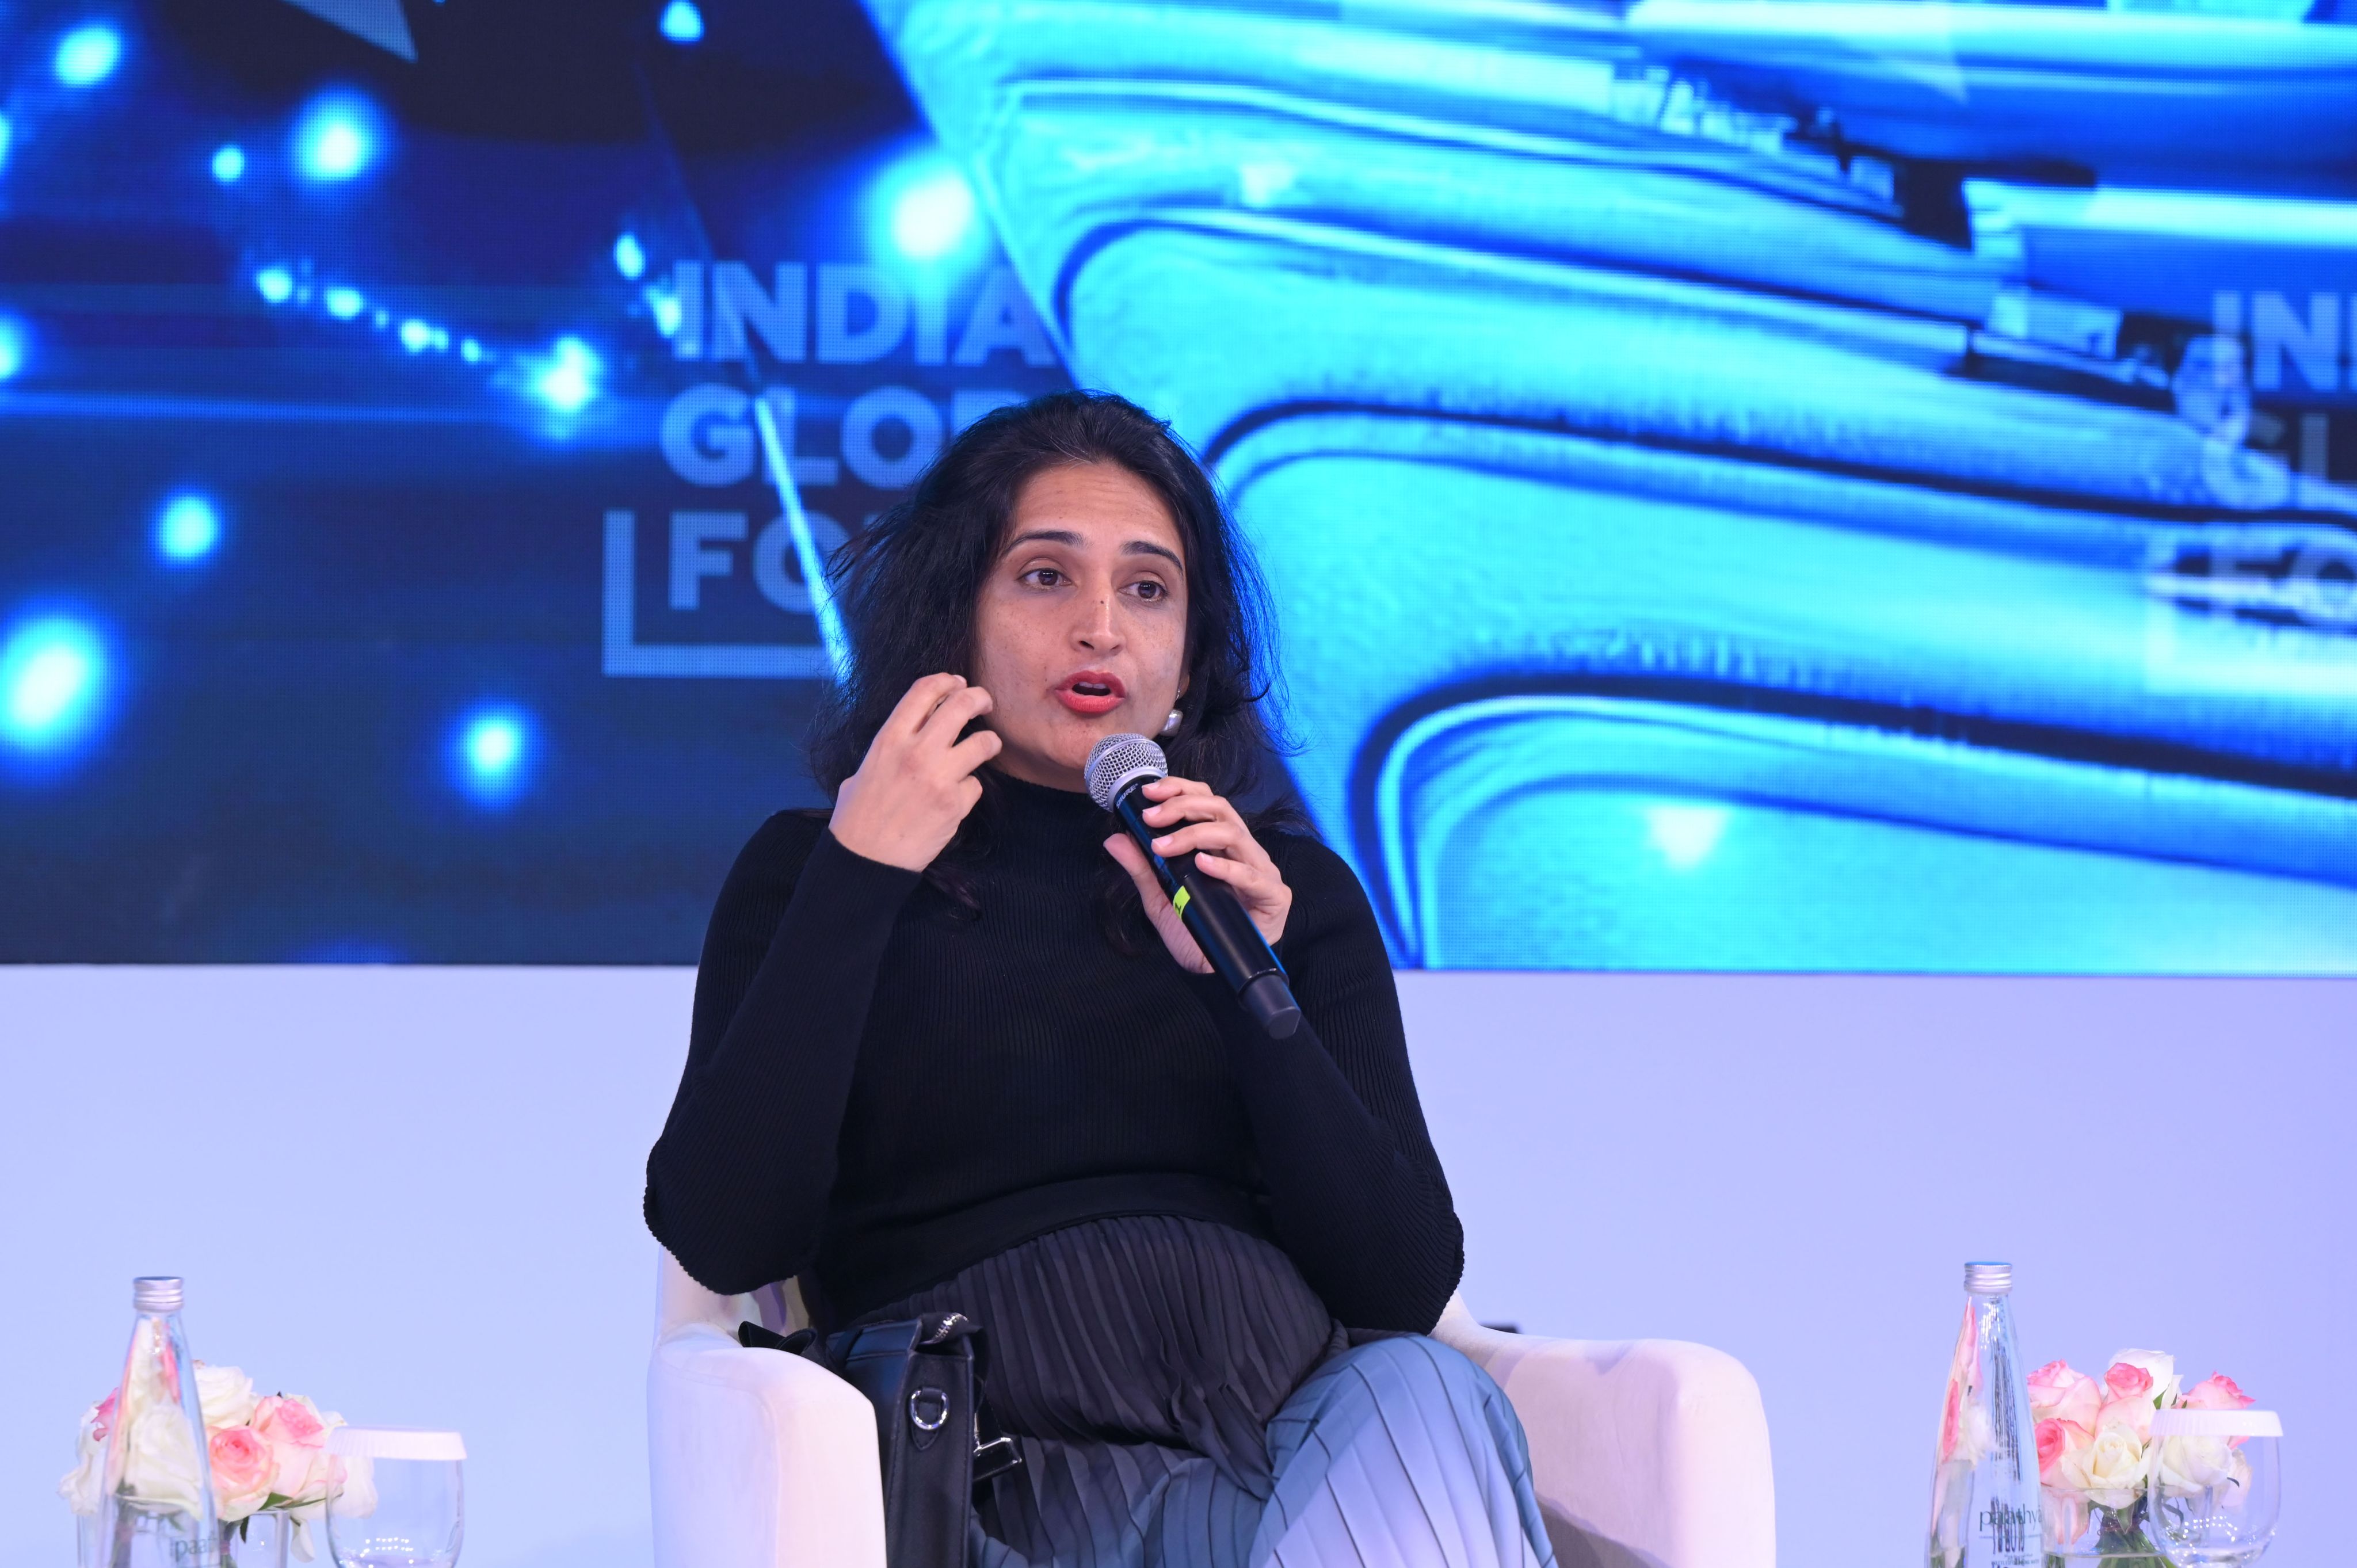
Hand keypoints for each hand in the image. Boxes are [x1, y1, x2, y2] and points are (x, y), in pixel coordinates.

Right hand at [828, 674, 1001, 870]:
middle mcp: (916, 752)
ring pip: (983, 742)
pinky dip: (969, 789)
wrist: (866, 860)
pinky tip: (954, 798)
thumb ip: (893, 744)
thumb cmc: (858, 816)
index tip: (958, 683)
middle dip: (979, 698)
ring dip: (989, 741)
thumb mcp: (867, 767)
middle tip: (984, 703)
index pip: (924, 690)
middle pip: (961, 705)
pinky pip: (976, 785)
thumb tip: (918, 727)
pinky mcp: (955, 804)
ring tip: (985, 746)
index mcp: (889, 739)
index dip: (947, 681)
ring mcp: (939, 777)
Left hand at [1104, 776, 1290, 973]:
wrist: (1214, 972)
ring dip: (1194, 834)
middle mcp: (1243, 850)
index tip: (1149, 793)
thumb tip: (1114, 839)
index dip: (1180, 789)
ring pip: (1233, 833)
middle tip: (1152, 818)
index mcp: (1220, 844)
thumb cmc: (1195, 930)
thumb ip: (1142, 868)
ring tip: (1165, 846)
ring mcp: (1260, 870)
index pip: (1206, 801)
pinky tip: (1203, 864)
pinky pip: (1252, 875)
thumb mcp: (1160, 898)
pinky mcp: (1273, 894)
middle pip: (1220, 808)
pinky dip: (1226, 867)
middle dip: (1183, 807)